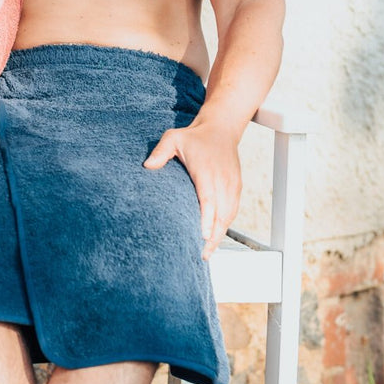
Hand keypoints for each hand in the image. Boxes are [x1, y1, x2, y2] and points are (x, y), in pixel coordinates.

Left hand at [144, 120, 242, 258]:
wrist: (221, 129)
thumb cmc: (195, 137)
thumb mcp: (173, 137)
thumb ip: (161, 151)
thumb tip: (147, 166)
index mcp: (207, 172)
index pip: (209, 199)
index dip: (207, 219)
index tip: (203, 236)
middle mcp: (223, 180)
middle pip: (221, 213)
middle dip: (214, 236)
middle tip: (202, 254)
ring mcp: (232, 185)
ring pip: (229, 215)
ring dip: (221, 234)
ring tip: (208, 251)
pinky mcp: (236, 187)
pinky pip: (233, 210)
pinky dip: (226, 225)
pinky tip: (216, 237)